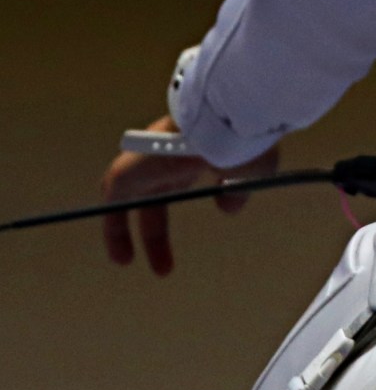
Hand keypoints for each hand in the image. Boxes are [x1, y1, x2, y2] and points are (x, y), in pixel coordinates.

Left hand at [99, 115, 281, 275]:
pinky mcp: (127, 171)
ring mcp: (144, 163)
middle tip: (164, 267)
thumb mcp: (249, 170)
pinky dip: (113, 225)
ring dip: (124, 231)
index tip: (183, 234)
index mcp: (191, 155)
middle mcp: (164, 158)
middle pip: (152, 200)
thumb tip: (228, 207)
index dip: (178, 207)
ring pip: (127, 200)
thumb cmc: (240, 142)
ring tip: (126, 261)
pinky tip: (122, 254)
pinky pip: (112, 200)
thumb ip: (236, 191)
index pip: (174, 185)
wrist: (221, 122)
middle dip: (155, 234)